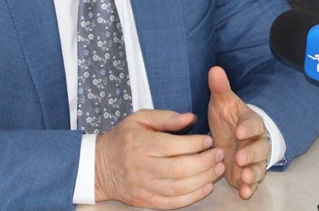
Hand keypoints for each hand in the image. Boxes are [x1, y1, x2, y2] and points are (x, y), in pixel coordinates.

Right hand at [95, 109, 224, 208]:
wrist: (98, 167)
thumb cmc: (122, 138)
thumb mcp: (139, 119)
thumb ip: (166, 117)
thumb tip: (191, 118)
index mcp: (140, 145)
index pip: (172, 146)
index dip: (194, 144)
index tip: (209, 139)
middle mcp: (142, 168)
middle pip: (179, 169)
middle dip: (204, 162)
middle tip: (220, 154)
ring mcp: (144, 187)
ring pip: (179, 188)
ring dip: (203, 179)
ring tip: (218, 169)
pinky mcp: (146, 201)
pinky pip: (173, 203)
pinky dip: (193, 197)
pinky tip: (206, 186)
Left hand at [207, 66, 269, 199]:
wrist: (234, 136)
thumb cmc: (229, 118)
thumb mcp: (223, 103)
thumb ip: (220, 88)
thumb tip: (214, 69)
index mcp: (250, 122)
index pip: (253, 124)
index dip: (247, 128)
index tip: (239, 131)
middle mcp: (255, 141)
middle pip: (259, 147)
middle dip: (251, 154)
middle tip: (240, 158)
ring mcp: (253, 159)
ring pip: (258, 166)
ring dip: (252, 173)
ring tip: (244, 178)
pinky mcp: (247, 173)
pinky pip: (252, 182)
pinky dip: (249, 187)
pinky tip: (244, 192)